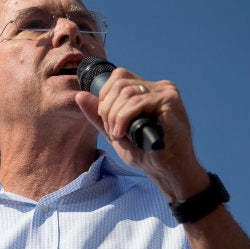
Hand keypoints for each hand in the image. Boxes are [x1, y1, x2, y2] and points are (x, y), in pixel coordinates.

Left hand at [75, 68, 207, 200]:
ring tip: (118, 134)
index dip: (105, 97)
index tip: (107, 122)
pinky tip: (124, 133)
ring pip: (127, 92)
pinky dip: (124, 118)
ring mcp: (165, 92)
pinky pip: (138, 102)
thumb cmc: (145, 153)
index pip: (118, 77)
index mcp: (147, 90)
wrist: (167, 171)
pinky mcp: (170, 101)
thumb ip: (98, 115)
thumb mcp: (115, 131)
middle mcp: (158, 86)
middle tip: (112, 131)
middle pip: (120, 82)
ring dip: (115, 116)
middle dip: (108, 108)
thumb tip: (79, 95)